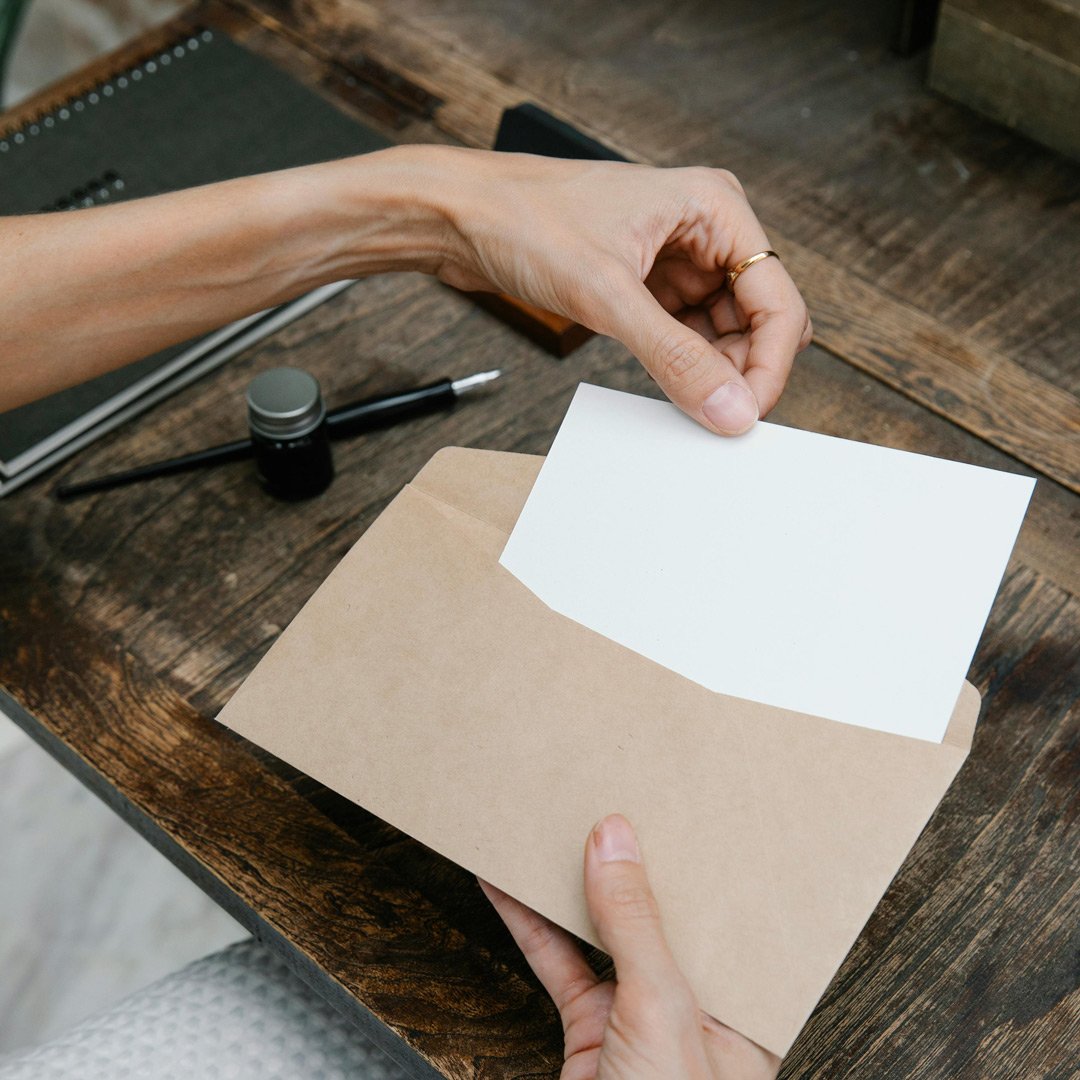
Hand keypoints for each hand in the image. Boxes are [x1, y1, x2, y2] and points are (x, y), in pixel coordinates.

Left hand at [434, 150, 811, 433]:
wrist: (460, 217)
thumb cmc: (525, 219)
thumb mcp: (607, 294)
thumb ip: (675, 357)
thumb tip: (729, 408)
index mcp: (714, 207)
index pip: (777, 299)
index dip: (770, 363)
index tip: (748, 414)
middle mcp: (704, 230)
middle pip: (757, 318)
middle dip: (744, 370)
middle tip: (719, 419)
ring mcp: (675, 259)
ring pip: (723, 333)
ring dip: (712, 372)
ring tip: (689, 406)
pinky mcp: (645, 284)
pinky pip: (685, 336)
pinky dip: (683, 365)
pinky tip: (671, 389)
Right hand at [480, 814, 779, 1079]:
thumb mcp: (661, 1011)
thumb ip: (636, 926)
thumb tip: (616, 840)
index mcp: (742, 1002)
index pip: (720, 907)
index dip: (695, 854)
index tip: (669, 801)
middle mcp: (695, 1005)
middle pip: (657, 914)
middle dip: (627, 861)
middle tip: (604, 798)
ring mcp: (638, 1019)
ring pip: (601, 934)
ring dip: (568, 886)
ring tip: (547, 827)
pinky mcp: (590, 1034)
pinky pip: (560, 966)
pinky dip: (530, 927)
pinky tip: (509, 889)